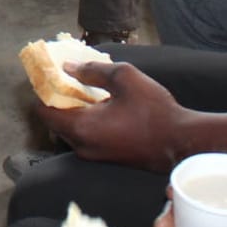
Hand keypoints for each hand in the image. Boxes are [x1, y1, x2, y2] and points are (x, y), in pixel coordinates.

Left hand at [37, 61, 193, 173]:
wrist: (183, 142)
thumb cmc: (155, 110)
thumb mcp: (125, 78)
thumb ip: (93, 71)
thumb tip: (69, 67)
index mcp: (81, 128)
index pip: (44, 111)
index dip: (43, 91)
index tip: (49, 76)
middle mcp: (83, 146)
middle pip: (55, 122)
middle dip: (58, 101)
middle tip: (67, 80)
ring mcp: (95, 156)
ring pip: (70, 131)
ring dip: (73, 112)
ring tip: (86, 92)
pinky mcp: (107, 159)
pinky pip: (85, 138)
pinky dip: (86, 122)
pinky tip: (102, 107)